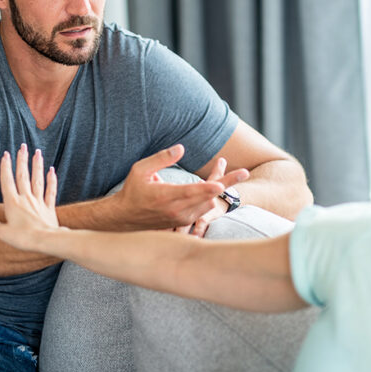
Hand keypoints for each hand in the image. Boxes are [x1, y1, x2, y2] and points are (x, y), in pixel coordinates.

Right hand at [0, 144, 58, 250]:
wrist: (46, 241)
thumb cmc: (24, 238)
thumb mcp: (3, 234)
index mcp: (12, 203)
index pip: (7, 181)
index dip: (5, 167)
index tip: (6, 154)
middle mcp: (26, 199)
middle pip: (23, 176)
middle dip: (22, 160)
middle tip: (23, 146)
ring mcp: (39, 202)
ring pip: (37, 179)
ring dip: (37, 165)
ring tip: (37, 152)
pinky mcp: (49, 208)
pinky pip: (50, 191)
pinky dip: (52, 179)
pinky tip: (52, 170)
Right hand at [116, 145, 247, 229]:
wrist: (125, 219)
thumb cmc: (132, 191)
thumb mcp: (140, 170)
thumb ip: (161, 159)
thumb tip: (181, 148)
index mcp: (165, 196)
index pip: (191, 192)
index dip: (207, 188)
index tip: (220, 184)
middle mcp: (176, 210)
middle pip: (207, 197)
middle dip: (226, 183)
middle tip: (245, 172)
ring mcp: (181, 218)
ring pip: (208, 204)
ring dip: (218, 187)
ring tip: (227, 168)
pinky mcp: (183, 223)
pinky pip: (203, 209)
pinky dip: (210, 196)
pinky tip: (214, 184)